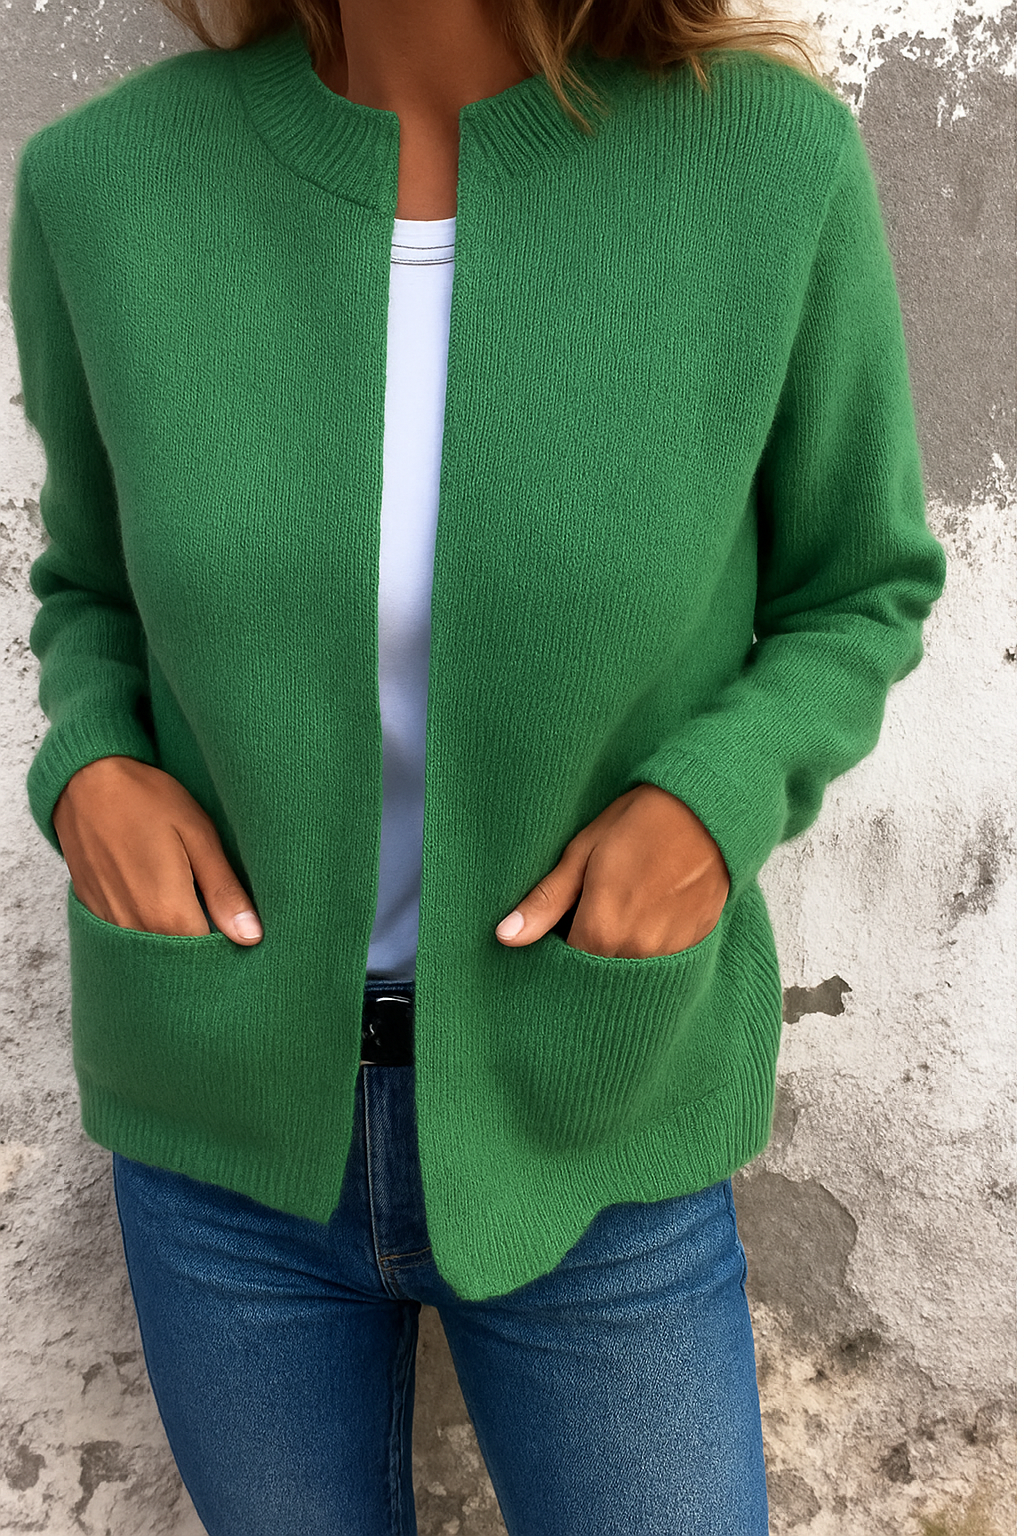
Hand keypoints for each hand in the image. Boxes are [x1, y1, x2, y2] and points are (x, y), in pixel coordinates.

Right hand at [52, 755, 262, 944]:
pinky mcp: (93, 910)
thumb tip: (250, 936)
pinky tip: (159, 900)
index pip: (206, 958)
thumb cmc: (147, 800)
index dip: (228, 949)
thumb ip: (223, 890)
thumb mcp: (198, 836)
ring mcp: (109, 920)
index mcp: (167, 912)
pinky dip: (147, 928)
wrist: (85, 779)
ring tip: (193, 907)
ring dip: (174, 938)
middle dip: (202, 950)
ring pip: (151, 950)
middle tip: (221, 920)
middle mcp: (134, 926)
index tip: (242, 934)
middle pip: (177, 960)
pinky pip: (127, 936)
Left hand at [494, 783, 728, 957]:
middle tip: (590, 911)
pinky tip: (651, 909)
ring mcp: (671, 951)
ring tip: (624, 905)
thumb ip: (546, 902)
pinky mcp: (695, 942)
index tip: (559, 926)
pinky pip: (662, 960)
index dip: (559, 947)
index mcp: (602, 930)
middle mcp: (637, 950)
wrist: (708, 809)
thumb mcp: (582, 852)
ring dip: (620, 949)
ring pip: (630, 967)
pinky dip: (650, 944)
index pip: (567, 965)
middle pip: (599, 971)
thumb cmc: (639, 822)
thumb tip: (505, 936)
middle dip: (588, 950)